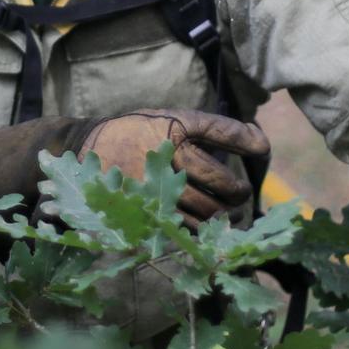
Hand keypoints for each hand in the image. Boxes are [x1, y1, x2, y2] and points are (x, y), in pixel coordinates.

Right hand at [80, 109, 268, 221]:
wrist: (85, 150)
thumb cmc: (134, 133)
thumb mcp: (166, 119)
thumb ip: (203, 130)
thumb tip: (254, 139)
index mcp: (175, 127)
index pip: (223, 134)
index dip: (248, 141)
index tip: (263, 149)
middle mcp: (169, 156)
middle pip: (222, 182)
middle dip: (240, 193)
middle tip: (242, 195)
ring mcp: (158, 187)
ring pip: (208, 211)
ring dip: (227, 216)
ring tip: (231, 214)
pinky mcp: (148, 211)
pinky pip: (187, 227)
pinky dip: (204, 229)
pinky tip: (209, 226)